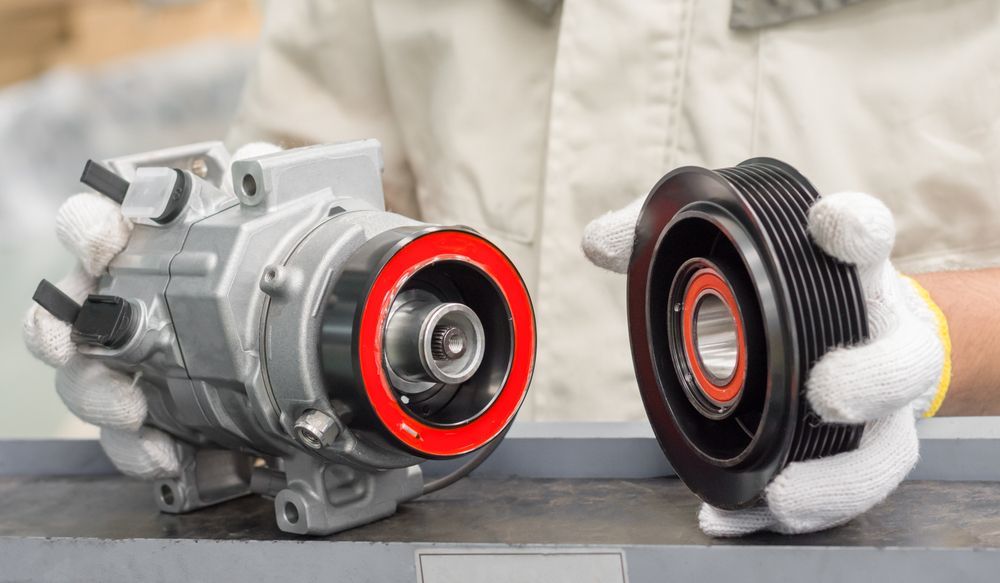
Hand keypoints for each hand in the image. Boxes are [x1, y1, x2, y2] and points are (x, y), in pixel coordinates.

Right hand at [22, 142, 279, 478]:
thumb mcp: (263, 218)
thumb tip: (260, 161)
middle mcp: (111, 304)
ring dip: (98, 397)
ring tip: (131, 409)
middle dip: (55, 328)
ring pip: (81, 382)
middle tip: (71, 338)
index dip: (87, 227)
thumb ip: (259, 184)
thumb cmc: (246, 260)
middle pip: (58, 315)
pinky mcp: (145, 412)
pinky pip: (125, 438)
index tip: (101, 236)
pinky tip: (166, 453)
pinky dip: (140, 450)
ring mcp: (121, 363)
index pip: (91, 225)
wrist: (269, 322)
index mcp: (132, 249)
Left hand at [582, 191, 949, 534]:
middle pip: (903, 357)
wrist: (862, 330)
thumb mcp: (733, 252)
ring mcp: (884, 403)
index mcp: (844, 274)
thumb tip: (599, 242)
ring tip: (782, 491)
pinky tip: (752, 515)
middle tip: (827, 392)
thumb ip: (662, 239)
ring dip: (839, 474)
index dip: (853, 230)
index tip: (831, 228)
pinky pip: (850, 490)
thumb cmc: (790, 289)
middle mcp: (880, 337)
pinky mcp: (874, 451)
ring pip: (887, 443)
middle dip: (871, 375)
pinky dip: (803, 509)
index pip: (865, 237)